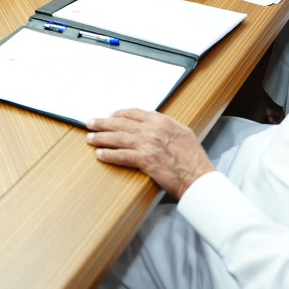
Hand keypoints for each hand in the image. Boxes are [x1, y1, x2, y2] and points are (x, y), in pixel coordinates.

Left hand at [86, 109, 214, 198]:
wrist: (197, 176)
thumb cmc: (193, 158)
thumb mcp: (183, 132)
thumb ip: (167, 125)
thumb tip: (155, 121)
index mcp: (161, 121)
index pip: (134, 113)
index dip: (119, 114)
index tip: (110, 115)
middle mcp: (152, 129)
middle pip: (121, 123)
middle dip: (103, 123)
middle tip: (91, 123)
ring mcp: (147, 144)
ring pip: (117, 138)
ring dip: (101, 137)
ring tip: (90, 138)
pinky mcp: (144, 159)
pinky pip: (121, 155)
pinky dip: (108, 155)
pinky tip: (100, 154)